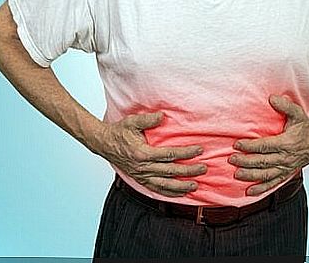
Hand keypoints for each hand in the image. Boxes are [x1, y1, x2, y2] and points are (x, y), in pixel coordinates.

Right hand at [90, 112, 206, 196]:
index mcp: (142, 153)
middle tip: (203, 168)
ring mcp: (141, 175)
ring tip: (195, 185)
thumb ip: (147, 120)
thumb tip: (162, 116)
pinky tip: (180, 193)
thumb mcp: (132, 122)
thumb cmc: (119, 132)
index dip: (185, 153)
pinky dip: (169, 193)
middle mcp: (143, 167)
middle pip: (170, 171)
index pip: (169, 154)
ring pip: (165, 184)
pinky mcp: (140, 179)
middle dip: (189, 171)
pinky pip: (156, 189)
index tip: (199, 150)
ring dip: (181, 186)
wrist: (104, 144)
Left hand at [229, 95, 308, 195]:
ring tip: (237, 174)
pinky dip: (261, 189)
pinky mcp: (286, 173)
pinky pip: (273, 183)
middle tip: (231, 159)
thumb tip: (272, 98)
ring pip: (266, 175)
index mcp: (286, 142)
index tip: (237, 145)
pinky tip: (249, 191)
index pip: (265, 146)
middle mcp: (286, 157)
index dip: (250, 146)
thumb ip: (285, 106)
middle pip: (262, 161)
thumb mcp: (297, 113)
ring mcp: (286, 167)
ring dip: (250, 176)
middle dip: (245, 161)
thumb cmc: (306, 127)